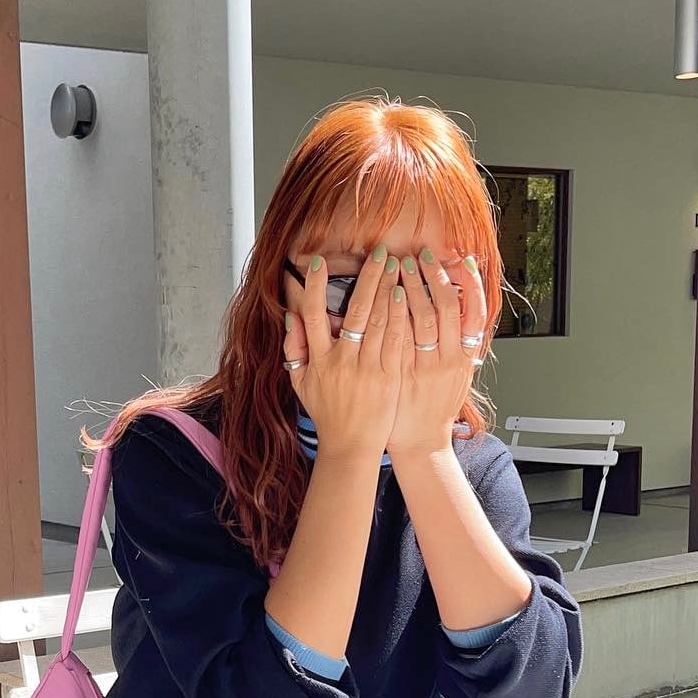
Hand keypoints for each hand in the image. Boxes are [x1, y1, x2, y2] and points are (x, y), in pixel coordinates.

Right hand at [281, 245, 405, 461]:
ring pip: (377, 322)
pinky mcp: (388, 377)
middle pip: (354, 311)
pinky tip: (405, 295)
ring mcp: (366, 369)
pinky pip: (395, 341)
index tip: (321, 261)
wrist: (350, 447)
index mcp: (317, 360)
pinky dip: (399, 316)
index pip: (313, 315)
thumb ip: (294, 349)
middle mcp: (341, 361)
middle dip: (367, 278)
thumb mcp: (300, 383)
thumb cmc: (326, 413)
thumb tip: (291, 317)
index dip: (316, 287)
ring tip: (397, 264)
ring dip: (387, 290)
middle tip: (378, 251)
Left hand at [388, 249, 488, 461]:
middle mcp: (447, 361)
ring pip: (420, 320)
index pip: (474, 313)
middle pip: (445, 309)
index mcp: (465, 358)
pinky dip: (390, 315)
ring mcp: (422, 368)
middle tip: (421, 255)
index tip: (462, 260)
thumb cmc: (435, 406)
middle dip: (434, 278)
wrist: (418, 441)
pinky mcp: (398, 374)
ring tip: (400, 265)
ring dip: (411, 289)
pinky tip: (384, 294)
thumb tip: (462, 307)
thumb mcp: (457, 375)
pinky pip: (395, 339)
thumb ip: (459, 344)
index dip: (471, 284)